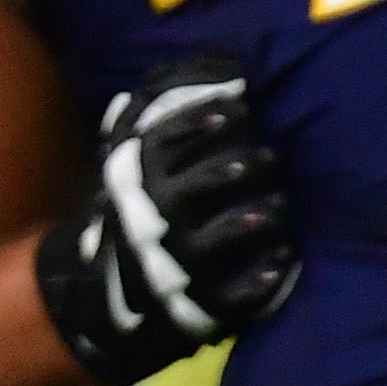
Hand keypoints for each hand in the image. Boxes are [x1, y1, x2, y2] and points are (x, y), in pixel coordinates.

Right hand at [35, 52, 296, 385]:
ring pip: (213, 239)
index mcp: (135, 181)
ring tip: (277, 210)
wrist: (103, 300)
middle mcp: (150, 219)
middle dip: (236, 168)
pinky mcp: (194, 306)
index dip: (202, 124)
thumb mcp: (126, 171)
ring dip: (248, 222)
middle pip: (194, 187)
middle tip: (271, 156)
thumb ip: (148, 129)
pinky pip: (229, 296)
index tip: (239, 108)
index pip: (165, 143)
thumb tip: (172, 79)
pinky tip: (282, 265)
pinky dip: (257, 283)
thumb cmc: (133, 217)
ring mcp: (172, 264)